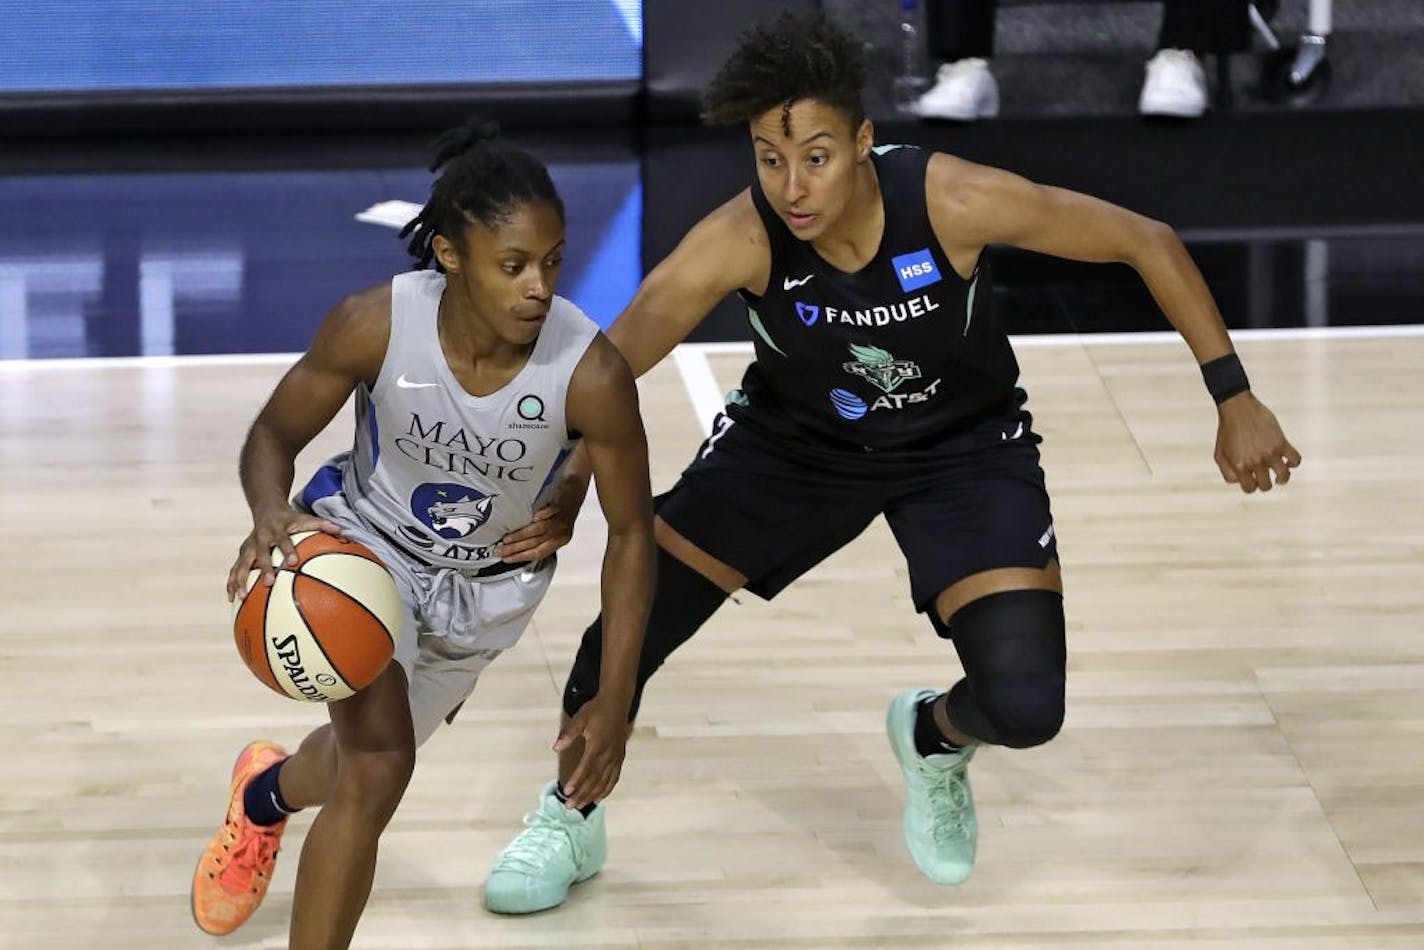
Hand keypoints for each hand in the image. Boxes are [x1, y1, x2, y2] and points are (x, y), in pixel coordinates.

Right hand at [227, 507, 342, 601]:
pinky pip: (234, 570)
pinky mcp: (243, 554)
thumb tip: (343, 533)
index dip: (287, 550)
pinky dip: (231, 583)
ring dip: (240, 580)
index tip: (293, 562)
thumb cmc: (291, 520)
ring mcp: (249, 547)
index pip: (283, 540)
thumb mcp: (306, 519)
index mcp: (277, 530)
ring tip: (241, 597)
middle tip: (269, 583)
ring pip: (241, 564)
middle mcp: (261, 538)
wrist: (267, 510)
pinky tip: (232, 599)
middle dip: (263, 568)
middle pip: (260, 554)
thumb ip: (323, 525)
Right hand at [494, 468, 590, 562]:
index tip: (506, 559)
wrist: (576, 488)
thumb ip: (542, 536)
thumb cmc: (563, 508)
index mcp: (560, 540)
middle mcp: (561, 533)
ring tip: (506, 539)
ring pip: (538, 531)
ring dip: (520, 536)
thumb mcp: (556, 527)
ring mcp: (561, 520)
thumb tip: (517, 544)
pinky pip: (548, 514)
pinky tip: (527, 520)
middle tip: (500, 550)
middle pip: (536, 544)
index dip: (521, 557)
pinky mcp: (560, 506)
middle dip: (516, 549)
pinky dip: (539, 517)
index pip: (538, 553)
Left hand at [553, 694, 630, 809]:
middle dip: (582, 794)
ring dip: (592, 795)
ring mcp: (615, 757)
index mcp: (598, 745)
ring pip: (604, 781)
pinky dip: (607, 789)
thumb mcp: (580, 718)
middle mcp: (608, 754)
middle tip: (570, 806)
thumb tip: (556, 747)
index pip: (585, 768)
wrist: (617, 702)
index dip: (576, 781)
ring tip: (581, 806)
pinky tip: (599, 798)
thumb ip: (568, 734)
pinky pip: (614, 778)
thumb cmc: (597, 709)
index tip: (567, 792)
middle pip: (594, 779)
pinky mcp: (620, 757)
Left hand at [1214, 392, 1301, 493]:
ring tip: (1279, 476)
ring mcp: (1269, 452)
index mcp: (1239, 466)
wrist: (1237, 408)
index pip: (1249, 488)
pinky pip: (1295, 459)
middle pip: (1265, 485)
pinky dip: (1294, 463)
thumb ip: (1228, 472)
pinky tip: (1287, 460)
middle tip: (1264, 476)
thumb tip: (1240, 482)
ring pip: (1283, 476)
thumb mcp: (1219, 454)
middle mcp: (1255, 462)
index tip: (1252, 479)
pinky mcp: (1281, 442)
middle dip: (1264, 483)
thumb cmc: (1227, 431)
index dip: (1251, 486)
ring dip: (1282, 479)